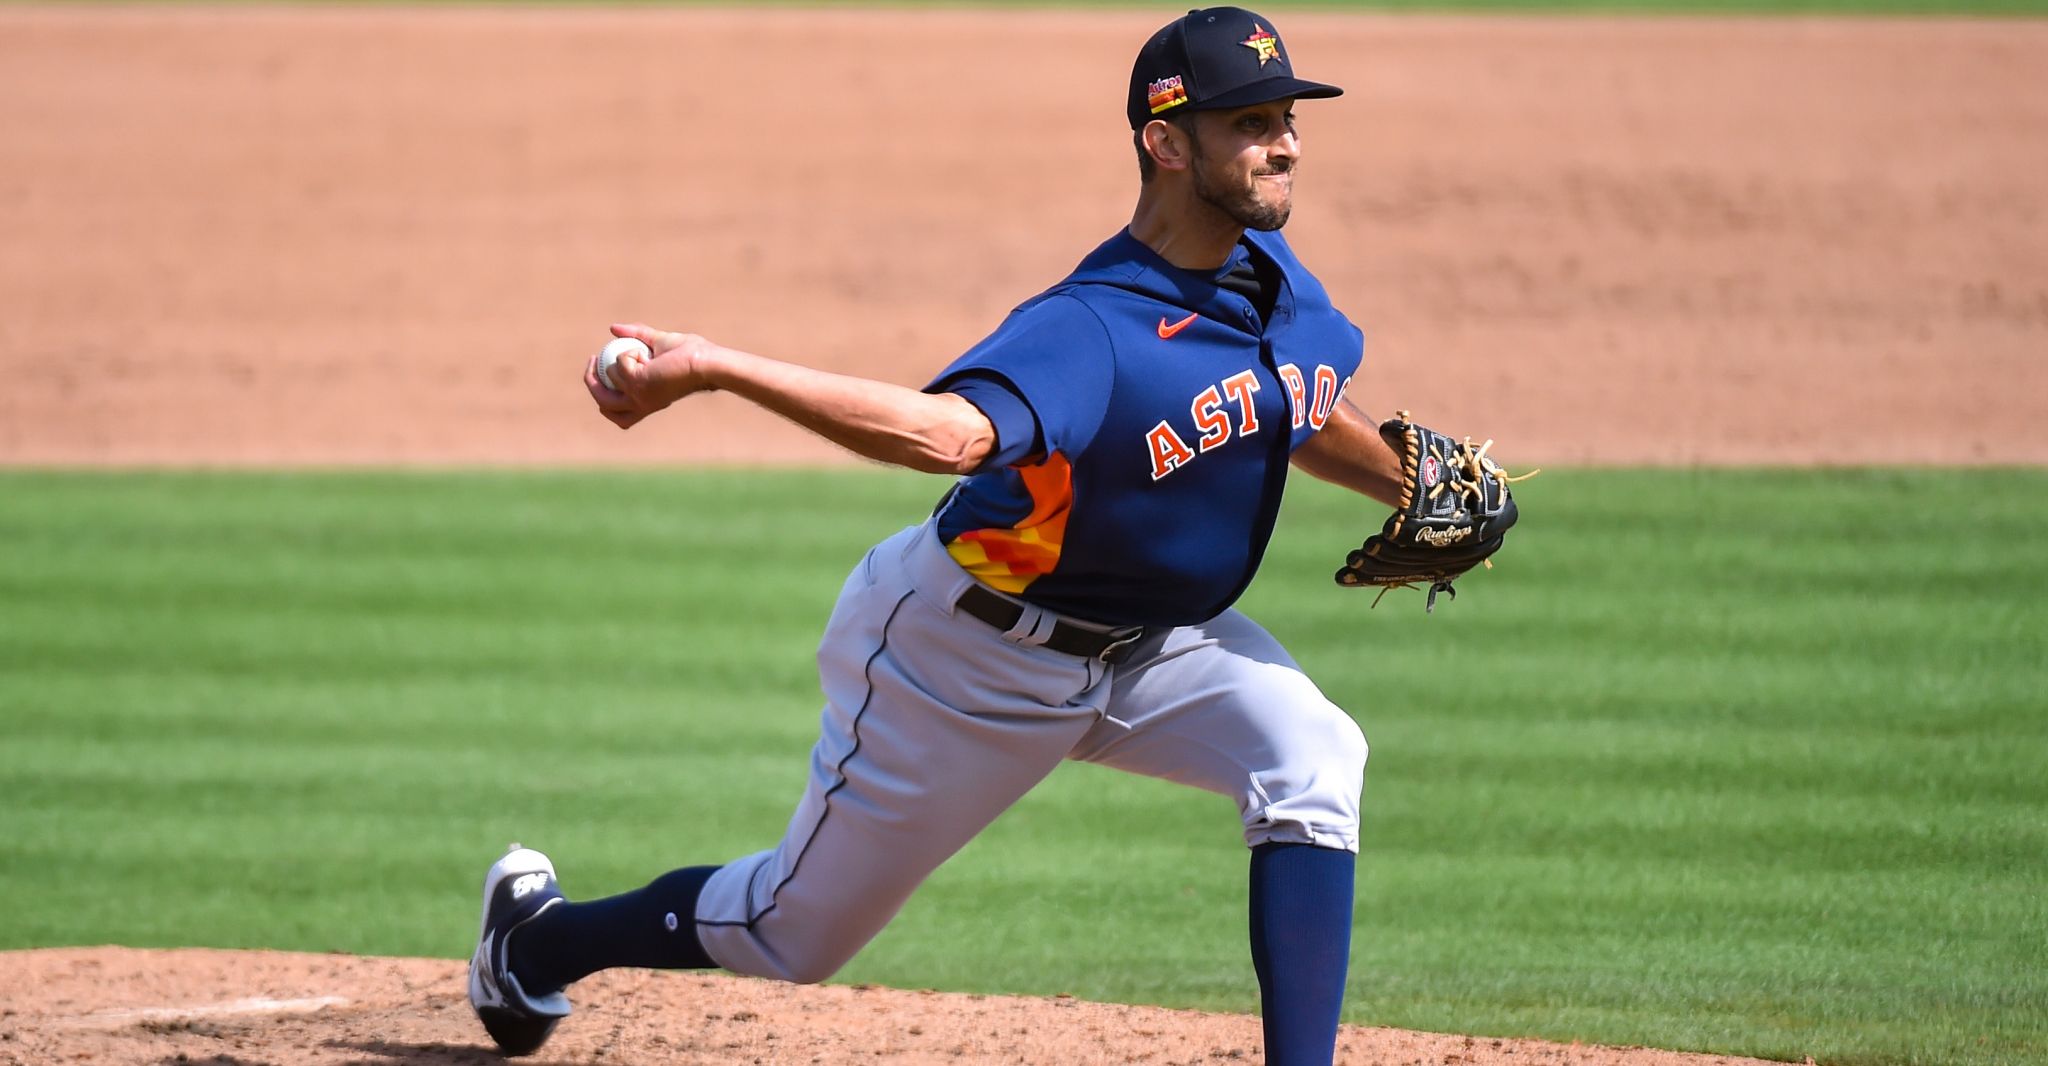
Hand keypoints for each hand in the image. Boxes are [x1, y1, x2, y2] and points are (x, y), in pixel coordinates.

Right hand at [584, 323, 720, 429]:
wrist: (707, 362)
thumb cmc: (693, 355)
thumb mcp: (660, 343)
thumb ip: (638, 335)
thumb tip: (612, 328)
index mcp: (645, 403)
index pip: (617, 413)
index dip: (602, 396)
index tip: (600, 371)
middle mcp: (640, 405)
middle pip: (603, 405)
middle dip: (591, 382)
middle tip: (593, 359)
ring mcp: (637, 397)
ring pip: (609, 377)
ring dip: (623, 358)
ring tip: (646, 355)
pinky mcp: (637, 384)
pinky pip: (621, 362)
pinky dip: (632, 353)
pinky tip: (650, 355)